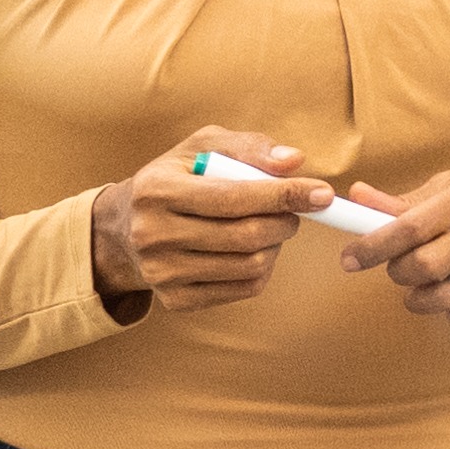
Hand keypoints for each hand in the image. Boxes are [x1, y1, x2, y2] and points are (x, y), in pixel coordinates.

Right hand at [89, 129, 322, 318]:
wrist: (126, 229)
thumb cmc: (176, 178)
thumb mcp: (201, 147)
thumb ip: (248, 147)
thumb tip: (294, 161)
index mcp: (156, 190)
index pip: (234, 196)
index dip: (285, 194)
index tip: (322, 193)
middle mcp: (152, 235)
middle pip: (245, 236)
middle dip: (285, 221)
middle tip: (293, 212)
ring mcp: (162, 273)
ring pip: (249, 265)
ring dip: (275, 245)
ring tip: (269, 228)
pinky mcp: (176, 301)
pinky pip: (243, 289)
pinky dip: (263, 268)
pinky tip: (254, 250)